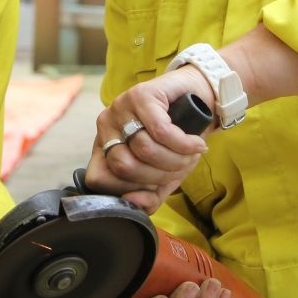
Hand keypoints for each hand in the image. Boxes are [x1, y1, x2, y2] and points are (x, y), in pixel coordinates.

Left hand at [86, 66, 211, 212]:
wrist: (198, 99)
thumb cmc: (177, 138)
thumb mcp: (164, 175)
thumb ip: (148, 196)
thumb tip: (132, 203)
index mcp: (104, 147)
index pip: (98, 179)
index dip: (128, 190)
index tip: (155, 186)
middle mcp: (106, 126)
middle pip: (124, 166)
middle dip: (160, 175)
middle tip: (183, 167)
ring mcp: (120, 107)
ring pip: (145, 149)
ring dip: (177, 159)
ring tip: (192, 153)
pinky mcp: (141, 94)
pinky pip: (161, 131)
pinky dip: (184, 143)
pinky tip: (196, 144)